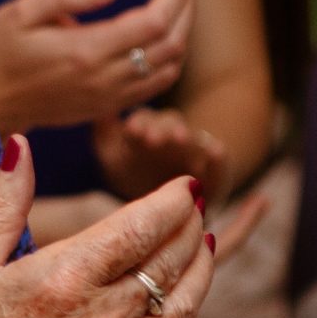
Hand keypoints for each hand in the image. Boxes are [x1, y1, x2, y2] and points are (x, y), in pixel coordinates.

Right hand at [0, 0, 191, 135]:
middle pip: (171, 44)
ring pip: (170, 68)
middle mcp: (104, 79)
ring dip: (181, 34)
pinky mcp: (106, 108)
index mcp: (86, 50)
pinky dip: (170, 59)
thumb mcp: (23, 11)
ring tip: (175, 4)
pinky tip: (160, 36)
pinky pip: (155, 86)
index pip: (154, 21)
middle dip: (184, 7)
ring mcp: (108, 98)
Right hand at [0, 136, 212, 317]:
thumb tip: (22, 146)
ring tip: (201, 247)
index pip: (144, 225)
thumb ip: (1, 203)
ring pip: (186, 306)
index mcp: (64, 277)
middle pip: (173, 260)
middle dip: (190, 225)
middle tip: (193, 207)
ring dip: (201, 270)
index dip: (173, 199)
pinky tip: (183, 311)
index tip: (184, 184)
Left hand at [91, 108, 227, 200]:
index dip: (137, 125)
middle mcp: (172, 133)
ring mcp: (196, 148)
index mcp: (145, 128)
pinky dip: (217, 154)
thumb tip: (97, 110)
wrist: (166, 207)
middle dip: (161, 129)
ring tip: (181, 138)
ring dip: (187, 137)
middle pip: (168, 123)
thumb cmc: (134, 176)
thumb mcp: (112, 158)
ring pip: (193, 138)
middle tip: (153, 138)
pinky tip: (215, 151)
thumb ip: (103, 135)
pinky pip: (219, 158)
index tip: (131, 131)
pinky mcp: (216, 167)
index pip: (142, 120)